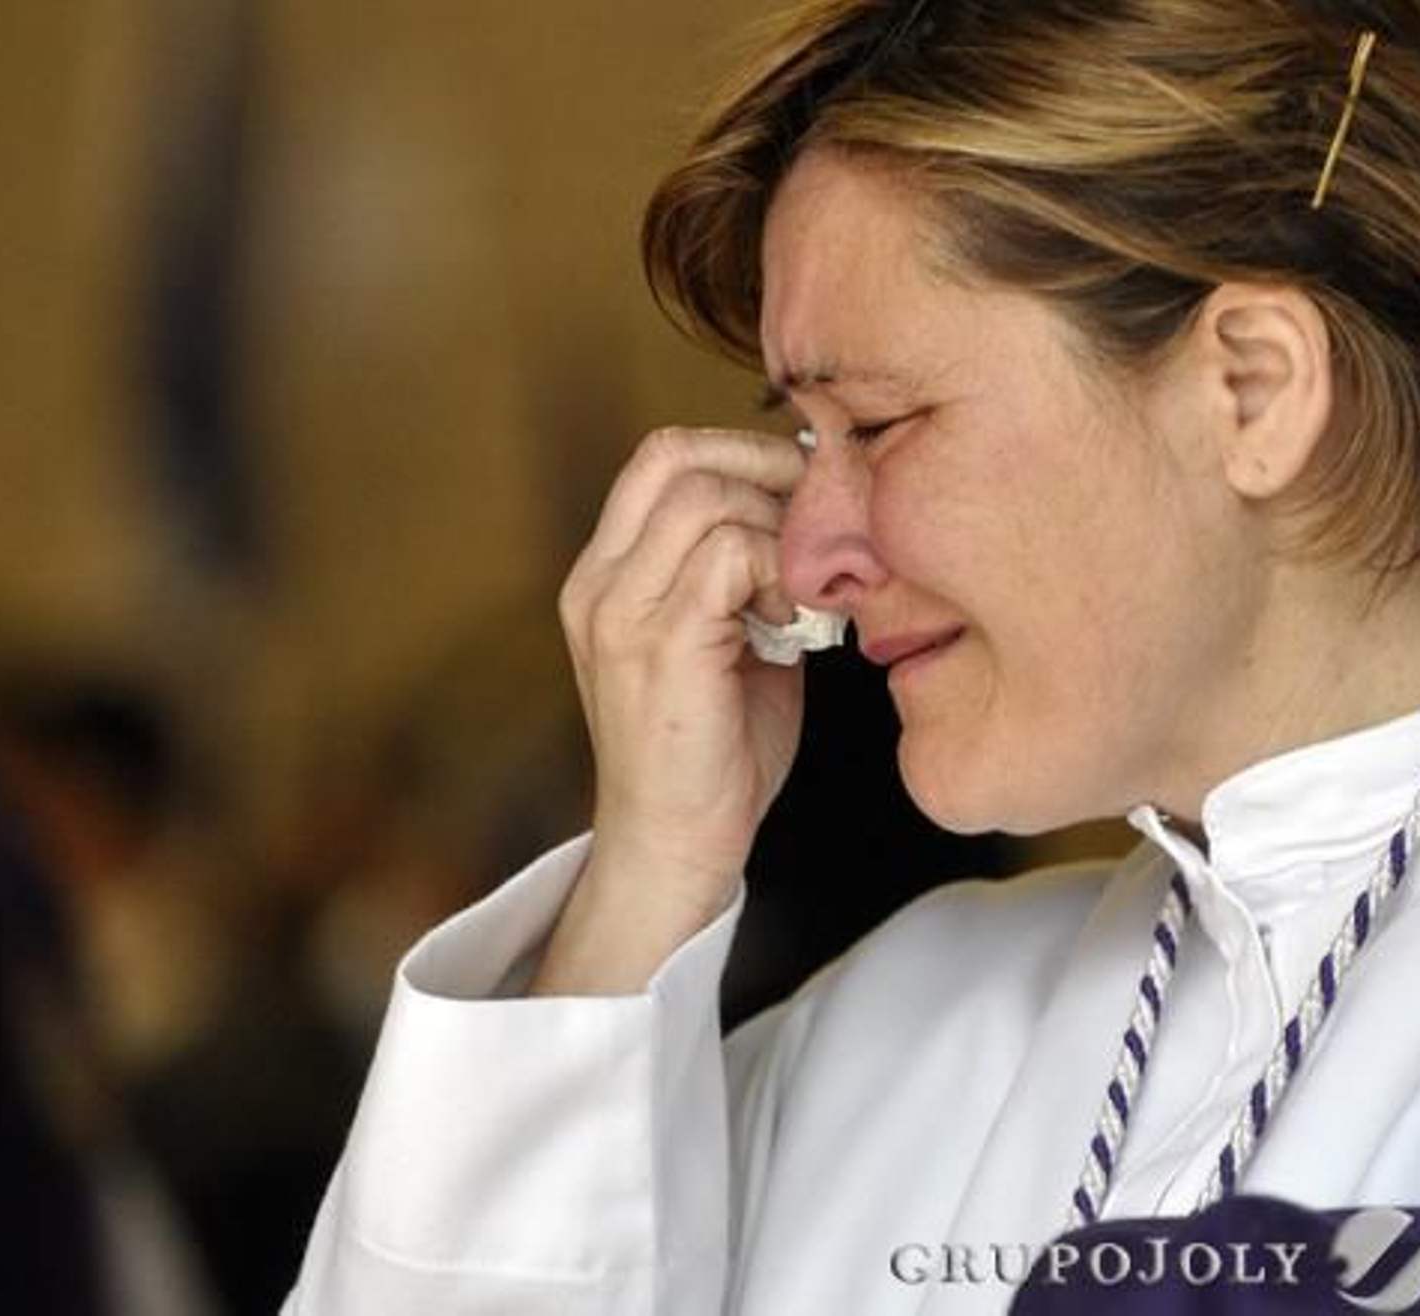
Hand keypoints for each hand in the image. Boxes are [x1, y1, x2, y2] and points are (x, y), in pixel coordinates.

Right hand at [533, 427, 807, 993]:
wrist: (675, 849)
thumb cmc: (711, 753)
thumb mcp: (727, 641)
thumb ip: (749, 574)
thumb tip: (819, 515)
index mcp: (605, 576)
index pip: (660, 457)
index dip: (740, 451)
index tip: (805, 492)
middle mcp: (597, 583)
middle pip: (677, 456)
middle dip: (767, 471)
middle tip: (822, 522)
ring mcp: (619, 612)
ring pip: (707, 497)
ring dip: (779, 529)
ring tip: (804, 591)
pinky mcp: (658, 646)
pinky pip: (728, 554)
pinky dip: (779, 571)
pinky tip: (796, 621)